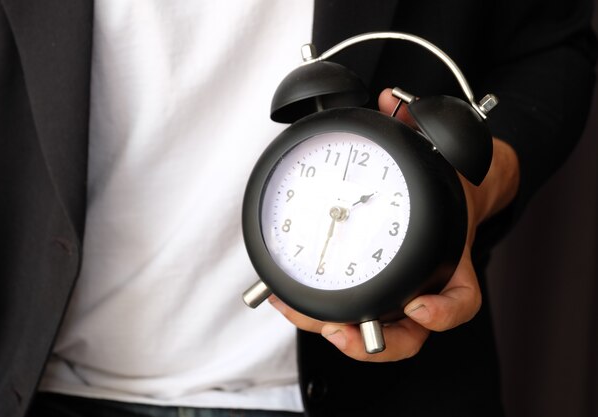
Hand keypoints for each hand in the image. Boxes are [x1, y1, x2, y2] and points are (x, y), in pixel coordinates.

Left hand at [270, 88, 519, 361]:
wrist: (450, 192)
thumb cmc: (444, 181)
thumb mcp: (439, 151)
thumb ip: (419, 124)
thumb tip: (387, 97)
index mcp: (450, 260)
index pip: (459, 300)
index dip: (442, 312)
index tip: (417, 305)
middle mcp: (426, 286)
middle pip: (408, 336)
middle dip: (370, 341)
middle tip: (340, 330)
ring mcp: (399, 293)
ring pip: (375, 334)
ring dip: (337, 332)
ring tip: (298, 313)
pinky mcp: (371, 289)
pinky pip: (349, 310)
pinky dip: (318, 310)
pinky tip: (285, 297)